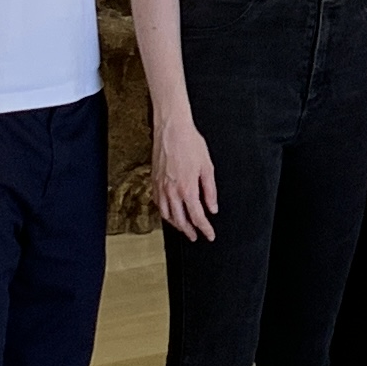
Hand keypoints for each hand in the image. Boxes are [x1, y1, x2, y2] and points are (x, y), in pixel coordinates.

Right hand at [152, 110, 220, 240]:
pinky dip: (164, 212)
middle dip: (189, 231)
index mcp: (187, 189)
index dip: (204, 229)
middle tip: (195, 236)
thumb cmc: (190, 143)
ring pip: (166, 214)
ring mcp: (161, 187)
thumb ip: (210, 191)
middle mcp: (172, 191)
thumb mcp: (207, 167)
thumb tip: (213, 207)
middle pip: (180, 220)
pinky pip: (158, 203)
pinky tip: (170, 212)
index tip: (209, 235)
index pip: (197, 217)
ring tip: (183, 227)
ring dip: (176, 224)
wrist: (171, 129)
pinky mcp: (154, 181)